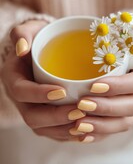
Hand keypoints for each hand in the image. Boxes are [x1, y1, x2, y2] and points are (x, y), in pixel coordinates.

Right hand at [2, 20, 85, 141]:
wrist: (45, 52)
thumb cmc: (39, 40)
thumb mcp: (31, 30)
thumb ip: (23, 33)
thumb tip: (22, 48)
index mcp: (14, 79)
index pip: (21, 92)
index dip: (38, 95)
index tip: (61, 91)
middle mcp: (22, 99)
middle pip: (32, 117)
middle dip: (56, 117)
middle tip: (80, 110)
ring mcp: (33, 110)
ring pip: (44, 129)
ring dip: (65, 129)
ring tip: (87, 122)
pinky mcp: (45, 118)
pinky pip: (54, 132)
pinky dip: (69, 133)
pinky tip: (87, 130)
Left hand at [71, 36, 132, 142]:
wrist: (122, 60)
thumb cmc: (119, 47)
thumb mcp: (121, 37)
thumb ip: (116, 37)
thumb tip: (102, 29)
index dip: (118, 87)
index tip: (94, 85)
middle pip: (130, 107)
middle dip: (106, 108)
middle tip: (82, 104)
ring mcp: (129, 108)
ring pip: (122, 122)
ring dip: (101, 125)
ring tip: (78, 125)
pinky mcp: (118, 118)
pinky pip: (112, 130)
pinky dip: (97, 134)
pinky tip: (81, 135)